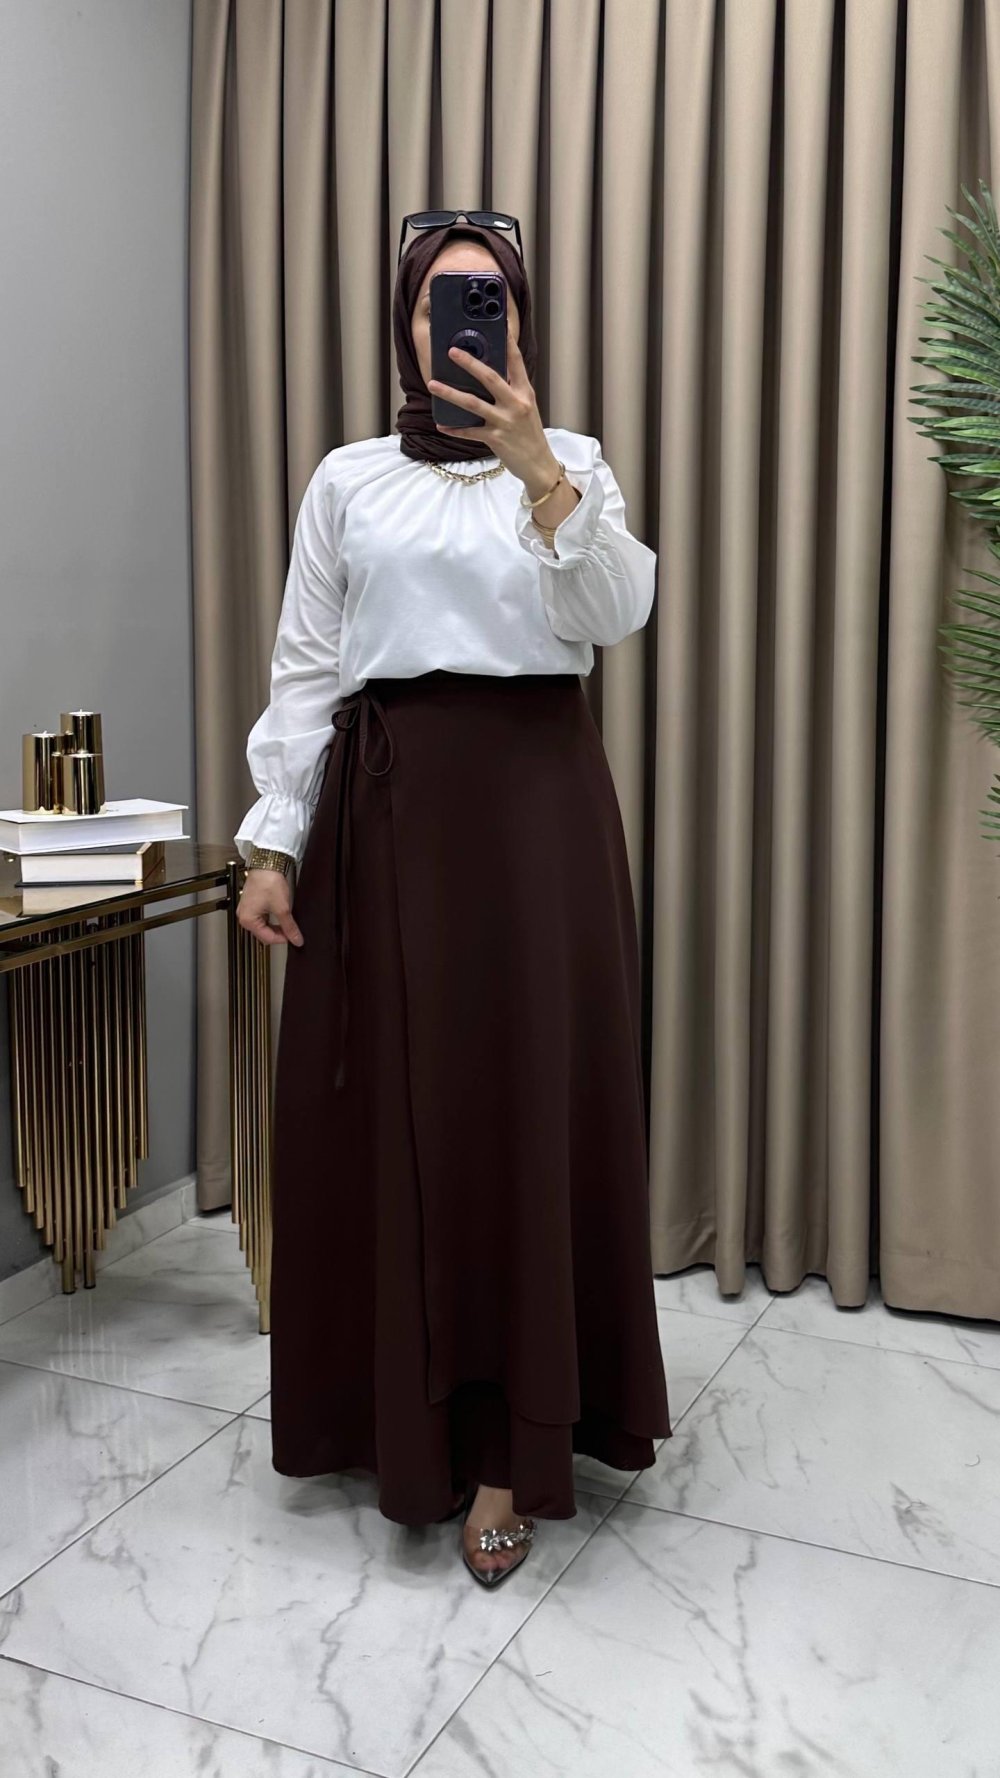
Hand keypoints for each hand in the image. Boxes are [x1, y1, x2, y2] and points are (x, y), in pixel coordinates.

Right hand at [237, 869, 303, 947]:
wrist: (267, 864)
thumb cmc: (268, 882)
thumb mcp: (282, 908)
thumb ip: (290, 926)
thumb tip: (296, 939)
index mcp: (248, 920)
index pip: (267, 939)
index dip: (282, 939)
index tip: (294, 938)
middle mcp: (244, 916)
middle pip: (264, 933)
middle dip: (278, 933)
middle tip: (292, 931)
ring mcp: (247, 910)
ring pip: (264, 926)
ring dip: (276, 926)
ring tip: (287, 921)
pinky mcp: (252, 903)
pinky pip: (262, 917)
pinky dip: (272, 918)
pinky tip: (280, 914)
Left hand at [427, 320, 559, 495]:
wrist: (539, 465)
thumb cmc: (529, 435)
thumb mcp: (526, 408)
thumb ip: (511, 391)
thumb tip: (490, 375)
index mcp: (525, 392)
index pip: (515, 362)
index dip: (507, 342)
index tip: (498, 324)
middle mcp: (515, 404)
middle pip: (490, 378)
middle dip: (469, 363)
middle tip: (452, 351)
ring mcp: (504, 421)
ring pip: (473, 404)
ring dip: (450, 393)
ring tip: (433, 384)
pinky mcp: (495, 438)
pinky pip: (469, 432)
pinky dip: (454, 429)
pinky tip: (441, 425)